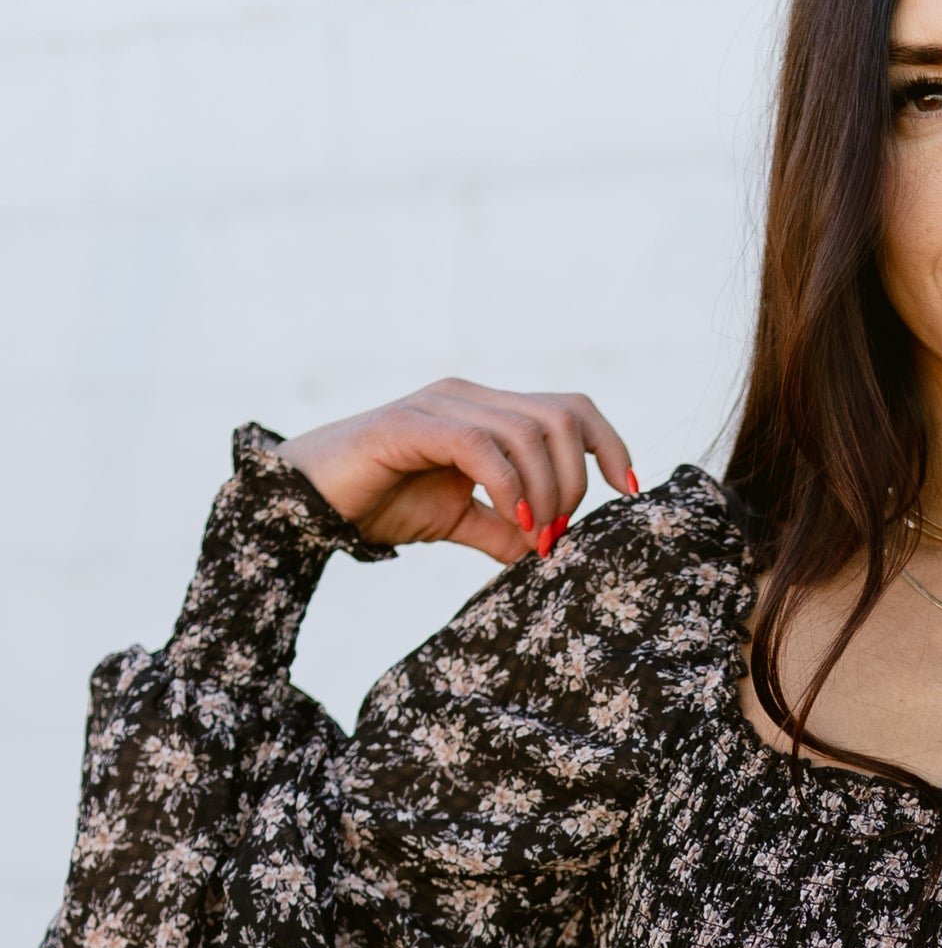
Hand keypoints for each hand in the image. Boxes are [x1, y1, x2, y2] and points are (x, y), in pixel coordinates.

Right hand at [276, 379, 636, 567]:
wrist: (308, 502)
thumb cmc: (380, 502)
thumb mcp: (457, 519)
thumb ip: (503, 528)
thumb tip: (546, 551)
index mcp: (486, 410)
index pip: (570, 408)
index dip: (608, 444)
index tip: (627, 491)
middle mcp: (469, 396)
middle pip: (561, 417)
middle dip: (575, 483)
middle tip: (556, 537)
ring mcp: (441, 404)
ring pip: (529, 431)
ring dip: (547, 492)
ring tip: (536, 538)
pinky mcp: (411, 424)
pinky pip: (482, 445)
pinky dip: (510, 488)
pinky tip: (514, 524)